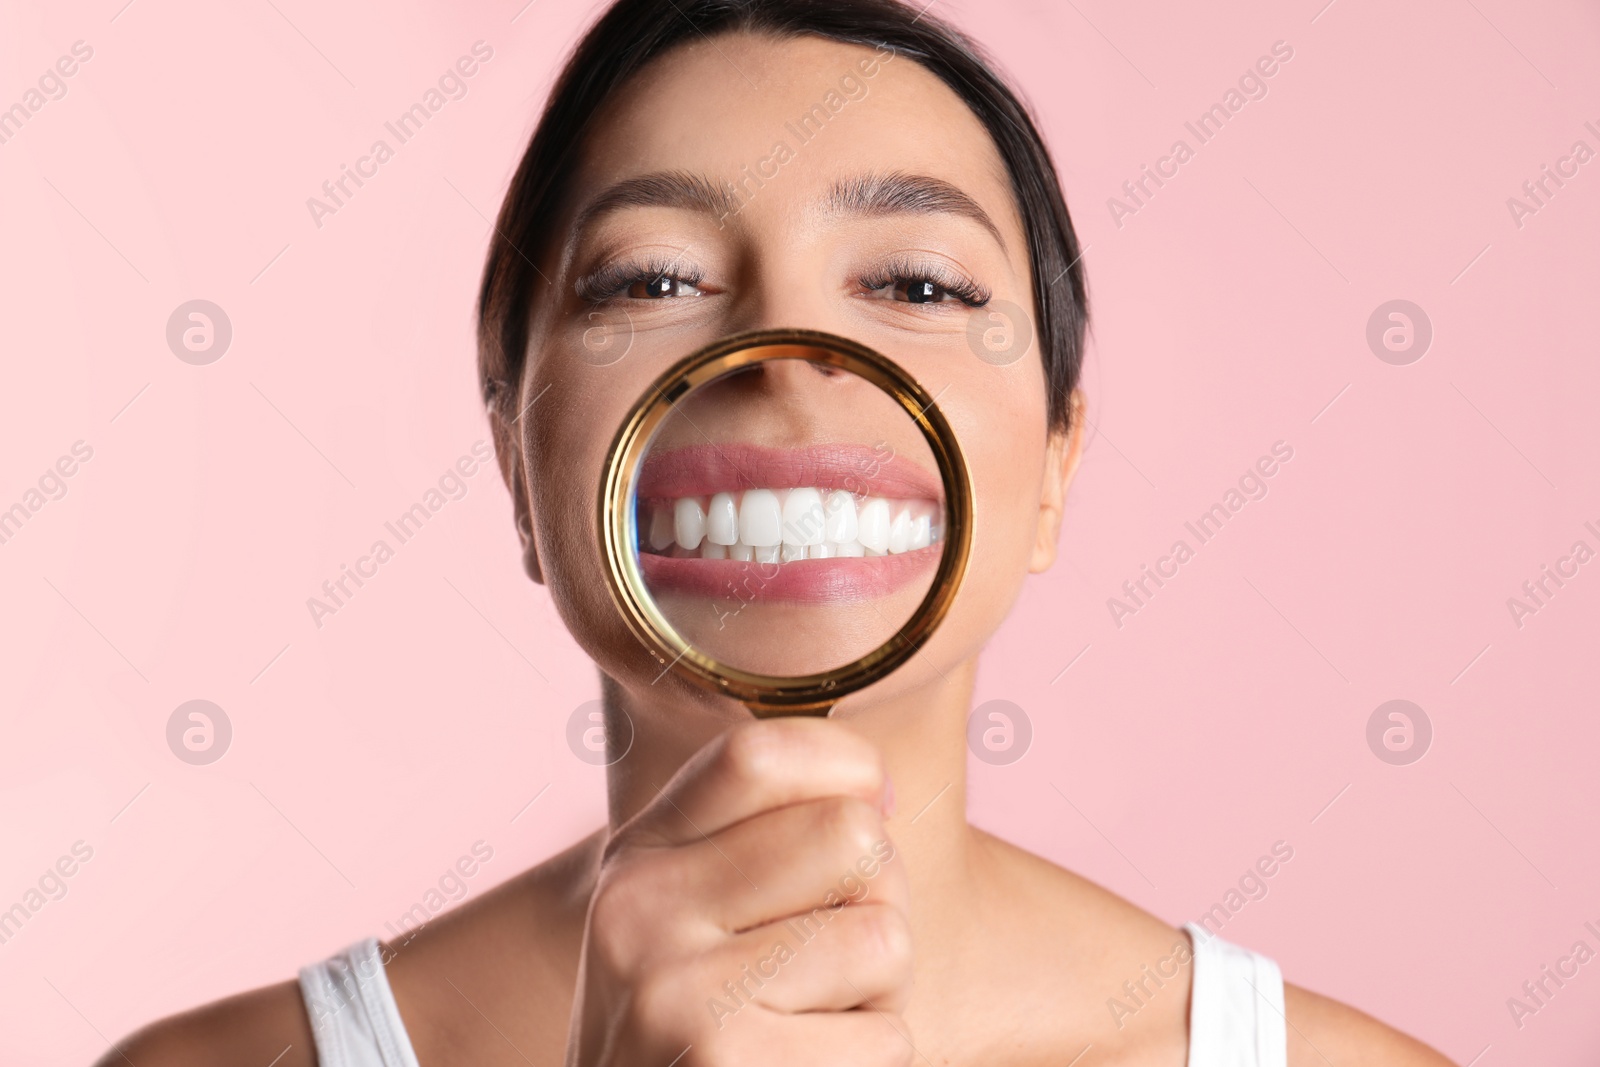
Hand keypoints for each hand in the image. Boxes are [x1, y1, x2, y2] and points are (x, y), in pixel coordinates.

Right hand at [565, 717, 911, 1066]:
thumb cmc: (695, 1040)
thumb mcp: (689, 925)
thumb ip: (754, 843)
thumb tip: (877, 791)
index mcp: (637, 857)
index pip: (761, 752)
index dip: (846, 768)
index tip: (868, 808)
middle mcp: (638, 909)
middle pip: (852, 837)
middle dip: (879, 904)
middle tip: (833, 965)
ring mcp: (676, 992)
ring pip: (884, 940)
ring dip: (880, 1000)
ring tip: (810, 1033)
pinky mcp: (725, 1064)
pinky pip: (887, 1039)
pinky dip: (869, 1066)